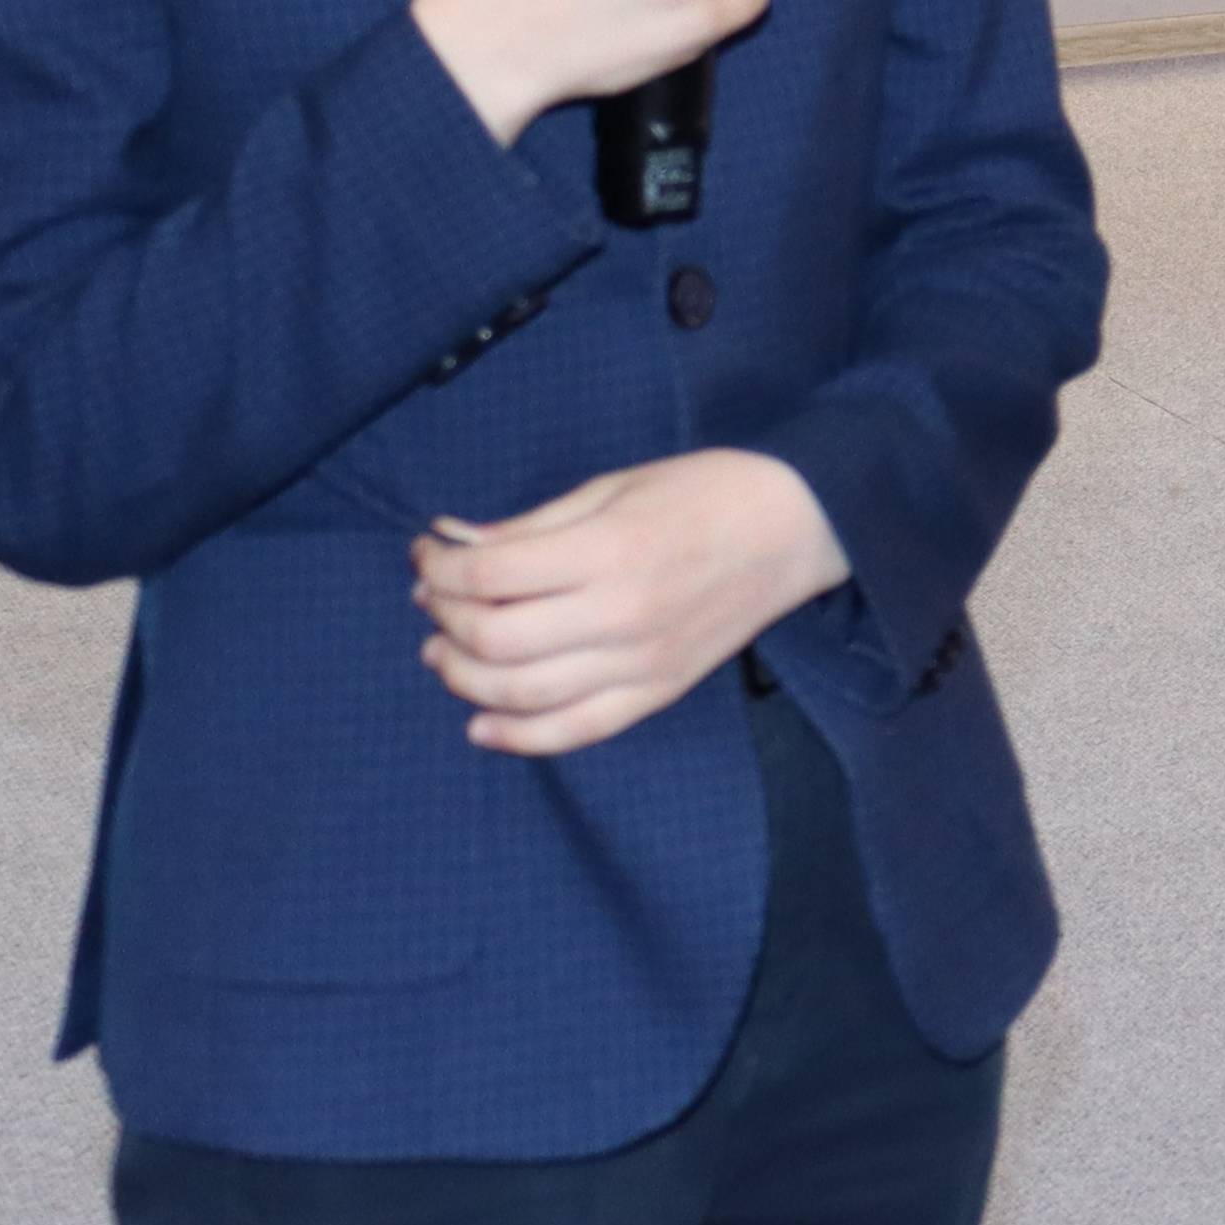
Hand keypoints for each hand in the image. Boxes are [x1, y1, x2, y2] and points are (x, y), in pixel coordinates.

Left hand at [413, 450, 849, 756]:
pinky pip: (577, 730)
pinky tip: (480, 724)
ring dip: (463, 677)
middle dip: (443, 620)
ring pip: (524, 693)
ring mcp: (642, 662)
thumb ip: (531, 525)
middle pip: (495, 639)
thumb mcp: (612, 486)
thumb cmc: (705, 492)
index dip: (440, 567)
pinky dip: (519, 737)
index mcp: (610, 549)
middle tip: (432, 597)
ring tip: (442, 653)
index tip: (427, 552)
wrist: (798, 528)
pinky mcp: (659, 691)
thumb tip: (452, 542)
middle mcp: (623, 614)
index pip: (490, 574)